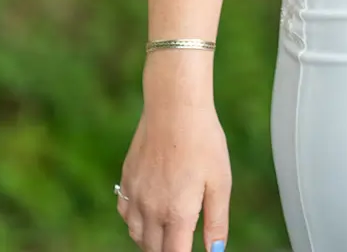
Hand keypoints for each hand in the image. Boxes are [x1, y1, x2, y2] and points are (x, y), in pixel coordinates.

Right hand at [117, 99, 231, 251]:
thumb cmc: (203, 142)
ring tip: (168, 233)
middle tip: (182, 242)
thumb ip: (216, 221)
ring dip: (151, 240)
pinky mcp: (126, 179)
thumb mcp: (221, 182)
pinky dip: (136, 222)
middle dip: (168, 250)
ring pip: (137, 234)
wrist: (174, 108)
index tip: (189, 251)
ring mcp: (134, 195)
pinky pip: (125, 214)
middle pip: (154, 249)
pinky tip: (149, 213)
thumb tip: (216, 250)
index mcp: (177, 214)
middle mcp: (150, 209)